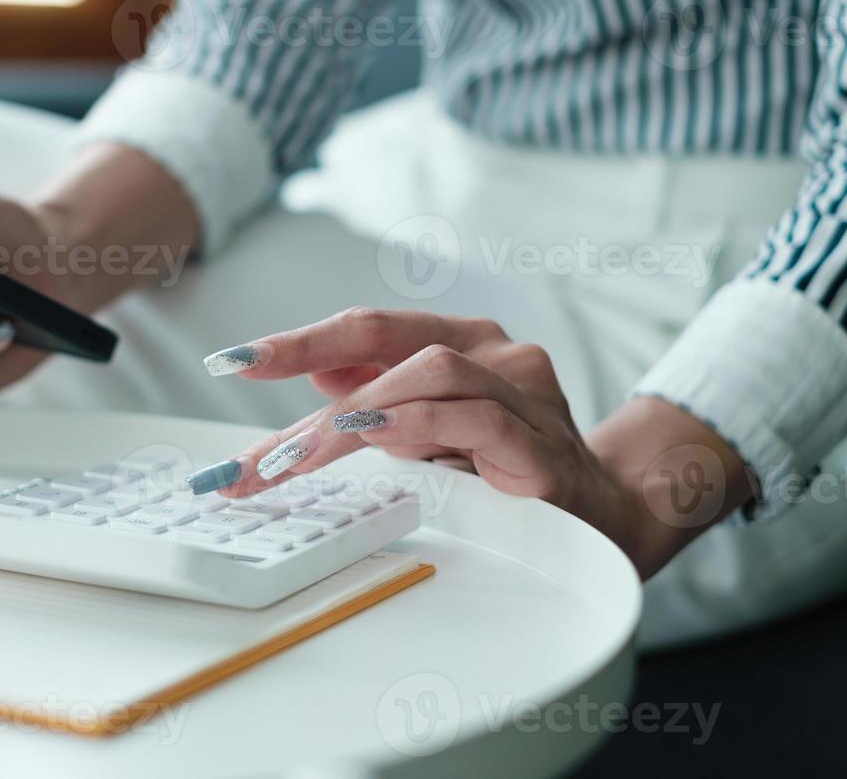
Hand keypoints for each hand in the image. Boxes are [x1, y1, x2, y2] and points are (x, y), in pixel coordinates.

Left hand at [195, 308, 751, 577]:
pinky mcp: (542, 447)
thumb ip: (380, 396)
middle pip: (388, 339)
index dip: (298, 340)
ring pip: (429, 372)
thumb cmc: (512, 468)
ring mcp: (524, 395)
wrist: (610, 518)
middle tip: (250, 424)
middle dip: (305, 364)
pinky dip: (418, 425)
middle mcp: (495, 354)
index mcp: (462, 343)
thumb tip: (314, 374)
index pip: (368, 329)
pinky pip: (475, 421)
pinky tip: (374, 437)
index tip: (236, 360)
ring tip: (295, 455)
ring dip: (351, 413)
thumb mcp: (431, 429)